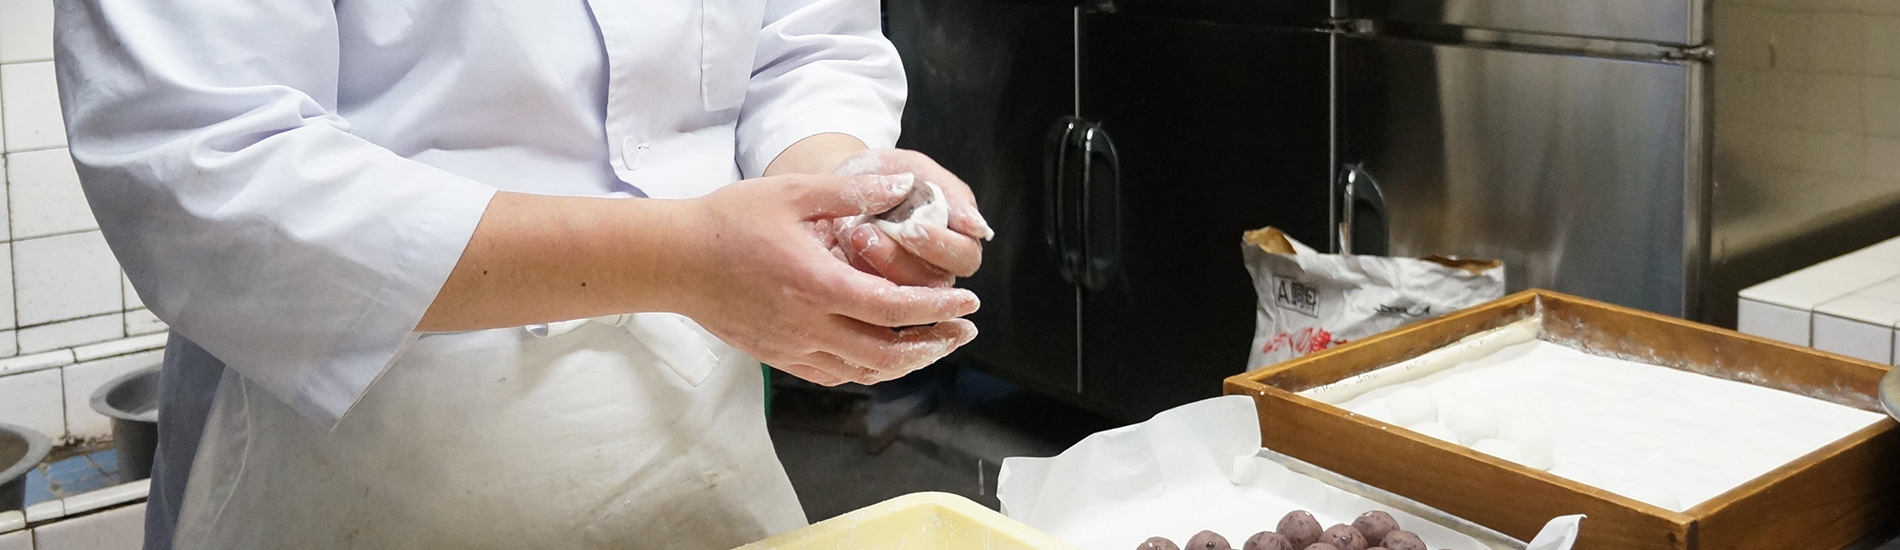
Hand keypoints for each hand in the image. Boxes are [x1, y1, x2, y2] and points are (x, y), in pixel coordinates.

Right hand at [676, 172, 979, 385]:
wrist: (674, 260)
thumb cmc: (729, 221)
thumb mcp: (792, 192)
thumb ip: (852, 191)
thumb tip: (905, 185)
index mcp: (817, 284)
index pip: (893, 308)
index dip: (936, 308)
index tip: (966, 302)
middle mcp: (807, 325)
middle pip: (886, 352)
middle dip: (933, 344)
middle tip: (963, 332)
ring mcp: (791, 347)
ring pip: (862, 370)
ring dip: (904, 362)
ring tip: (931, 346)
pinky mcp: (777, 357)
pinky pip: (832, 374)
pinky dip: (865, 369)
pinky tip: (880, 354)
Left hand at [831, 149, 992, 287]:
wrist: (836, 181)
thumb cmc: (882, 174)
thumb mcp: (914, 169)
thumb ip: (950, 193)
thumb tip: (979, 228)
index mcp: (955, 238)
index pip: (965, 257)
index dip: (943, 247)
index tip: (913, 228)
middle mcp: (934, 267)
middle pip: (936, 284)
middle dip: (901, 259)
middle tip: (871, 232)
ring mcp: (903, 285)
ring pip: (902, 297)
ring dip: (875, 266)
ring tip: (855, 234)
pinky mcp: (871, 294)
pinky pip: (870, 299)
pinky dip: (855, 275)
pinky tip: (842, 248)